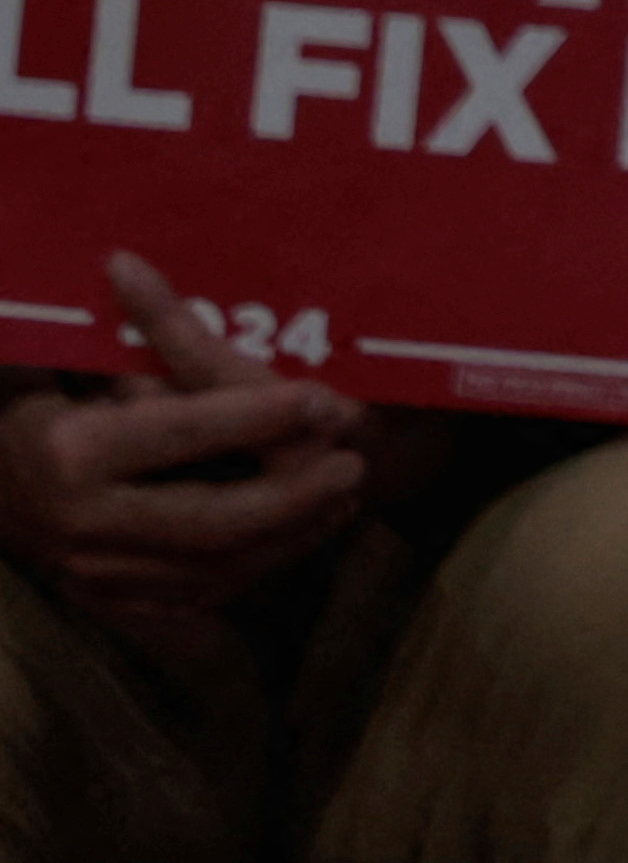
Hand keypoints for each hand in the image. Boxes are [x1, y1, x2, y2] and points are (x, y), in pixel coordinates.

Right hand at [0, 257, 368, 639]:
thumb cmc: (39, 405)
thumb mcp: (69, 360)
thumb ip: (120, 329)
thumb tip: (128, 263)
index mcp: (71, 451)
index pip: (179, 434)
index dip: (255, 416)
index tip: (323, 400)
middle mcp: (79, 522)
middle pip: (206, 521)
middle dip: (289, 498)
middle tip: (353, 465)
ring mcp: (92, 572)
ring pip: (209, 569)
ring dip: (285, 537)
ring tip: (343, 497)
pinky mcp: (108, 600)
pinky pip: (195, 595)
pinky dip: (255, 566)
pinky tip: (302, 533)